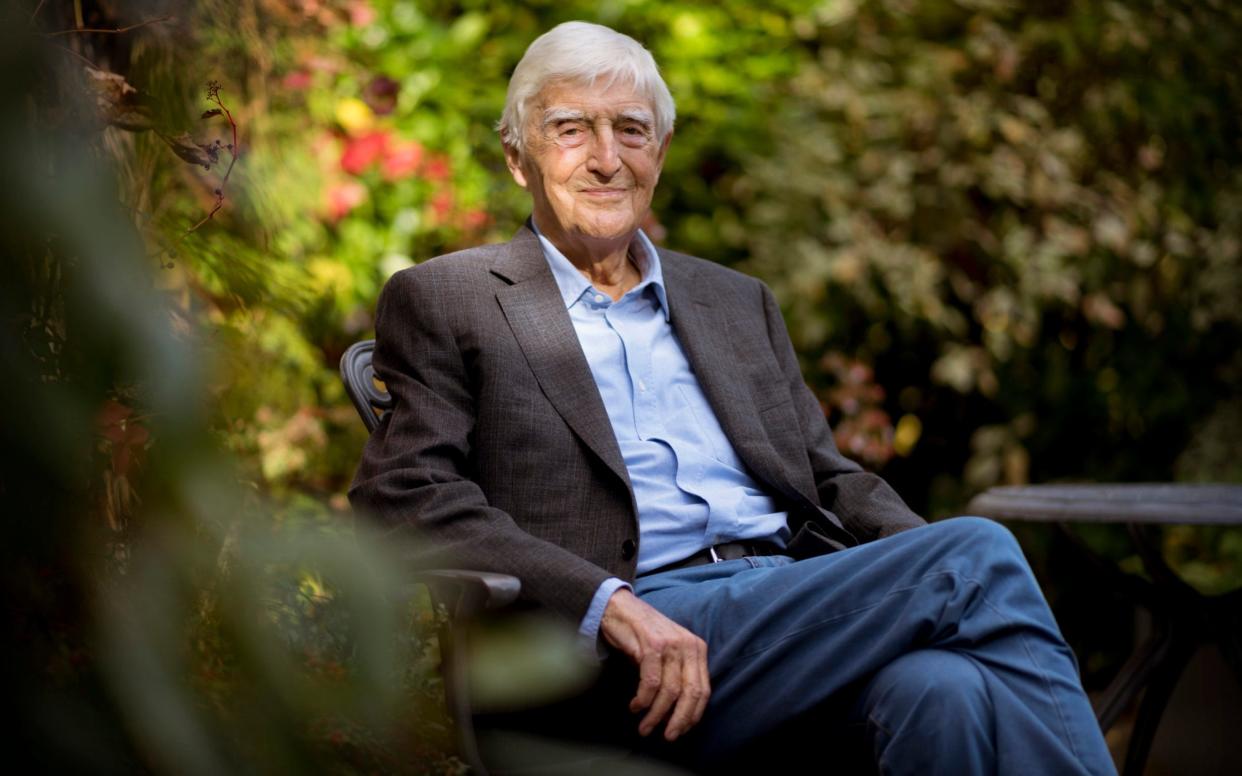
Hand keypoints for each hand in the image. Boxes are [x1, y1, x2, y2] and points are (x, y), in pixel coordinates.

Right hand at [599, 588, 710, 741]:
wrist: (619, 608)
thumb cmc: (643, 635)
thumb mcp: (668, 652)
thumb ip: (676, 675)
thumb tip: (677, 714)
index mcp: (697, 649)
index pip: (704, 690)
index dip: (693, 715)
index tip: (681, 730)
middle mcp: (688, 646)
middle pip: (690, 693)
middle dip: (679, 720)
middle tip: (668, 736)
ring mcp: (671, 644)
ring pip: (670, 691)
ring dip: (656, 714)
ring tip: (644, 726)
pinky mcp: (651, 644)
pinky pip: (651, 682)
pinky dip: (643, 699)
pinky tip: (635, 706)